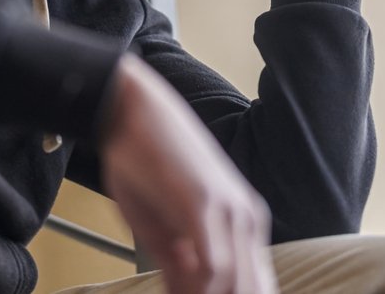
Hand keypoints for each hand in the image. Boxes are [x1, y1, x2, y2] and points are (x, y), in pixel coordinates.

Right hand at [100, 54, 276, 293]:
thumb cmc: (143, 162)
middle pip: (251, 289)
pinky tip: (179, 293)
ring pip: (237, 285)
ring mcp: (230, 210)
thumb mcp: (161, 225)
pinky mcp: (205, 204)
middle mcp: (246, 218)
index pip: (254, 284)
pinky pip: (214, 266)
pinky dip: (199, 291)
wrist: (130, 109)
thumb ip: (177, 265)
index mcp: (243, 223)